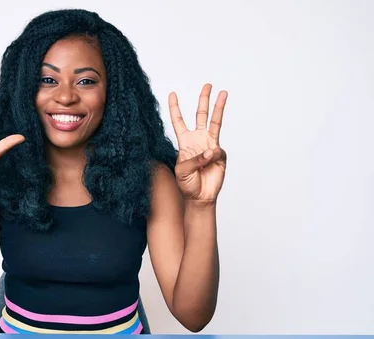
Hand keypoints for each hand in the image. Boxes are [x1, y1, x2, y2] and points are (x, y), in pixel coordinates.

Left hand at [168, 83, 227, 203]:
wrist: (199, 196)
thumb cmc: (186, 183)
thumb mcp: (182, 170)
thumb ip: (194, 159)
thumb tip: (211, 150)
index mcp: (184, 141)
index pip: (178, 121)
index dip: (175, 108)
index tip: (172, 93)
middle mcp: (198, 139)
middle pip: (200, 115)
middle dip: (203, 100)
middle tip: (208, 84)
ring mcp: (210, 145)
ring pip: (215, 122)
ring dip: (219, 107)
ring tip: (223, 92)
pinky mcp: (220, 154)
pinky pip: (217, 150)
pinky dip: (213, 156)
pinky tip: (209, 164)